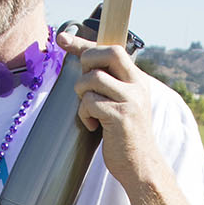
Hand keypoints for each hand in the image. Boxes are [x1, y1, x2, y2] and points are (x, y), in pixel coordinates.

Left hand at [63, 31, 158, 187]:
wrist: (141, 166)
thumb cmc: (125, 136)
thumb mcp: (123, 104)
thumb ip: (110, 84)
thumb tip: (83, 66)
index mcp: (138, 79)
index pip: (112, 49)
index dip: (85, 43)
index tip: (62, 38)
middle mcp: (138, 85)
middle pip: (107, 53)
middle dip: (87, 63)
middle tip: (84, 84)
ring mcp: (131, 100)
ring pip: (93, 78)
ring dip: (82, 94)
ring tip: (88, 111)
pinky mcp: (121, 116)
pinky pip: (91, 102)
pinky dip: (84, 114)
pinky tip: (92, 126)